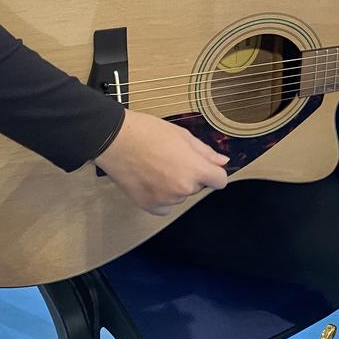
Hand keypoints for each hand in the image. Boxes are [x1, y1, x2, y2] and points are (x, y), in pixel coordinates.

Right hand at [94, 110, 229, 214]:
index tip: (206, 167)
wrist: (115, 139)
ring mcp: (165, 200)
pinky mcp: (148, 206)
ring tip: (157, 166)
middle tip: (172, 158)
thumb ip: (206, 152)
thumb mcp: (183, 136)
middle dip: (191, 175)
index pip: (220, 180)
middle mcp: (182, 189)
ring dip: (175, 186)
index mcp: (195, 170)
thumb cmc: (149, 132)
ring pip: (180, 195)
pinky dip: (161, 197)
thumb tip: (223, 162)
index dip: (214, 172)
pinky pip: (165, 206)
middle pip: (198, 186)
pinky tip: (151, 180)